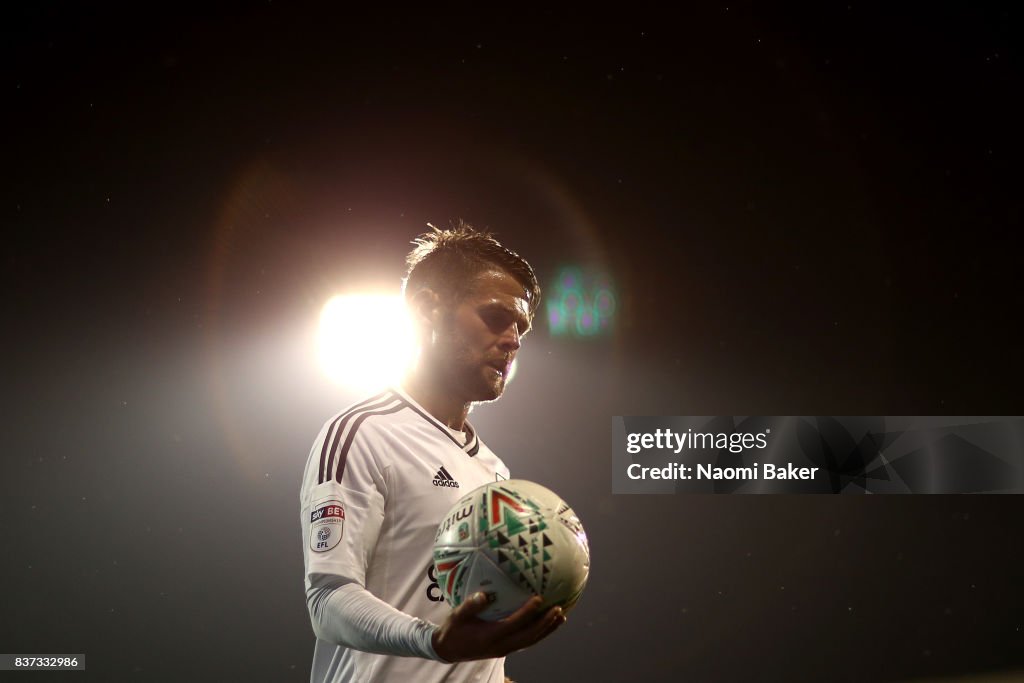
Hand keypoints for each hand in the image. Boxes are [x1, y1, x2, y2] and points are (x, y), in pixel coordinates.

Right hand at [431, 592, 565, 661]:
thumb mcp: (457, 615)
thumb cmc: (453, 629)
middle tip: (558, 609)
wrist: (448, 649)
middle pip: (528, 636)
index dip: (527, 612)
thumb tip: (483, 594)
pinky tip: (547, 624)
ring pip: (530, 641)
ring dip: (546, 630)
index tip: (539, 598)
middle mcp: (500, 645)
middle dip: (545, 623)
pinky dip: (539, 633)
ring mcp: (504, 649)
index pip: (513, 624)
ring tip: (561, 617)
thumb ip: (470, 606)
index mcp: (489, 636)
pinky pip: (526, 642)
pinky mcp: (505, 649)